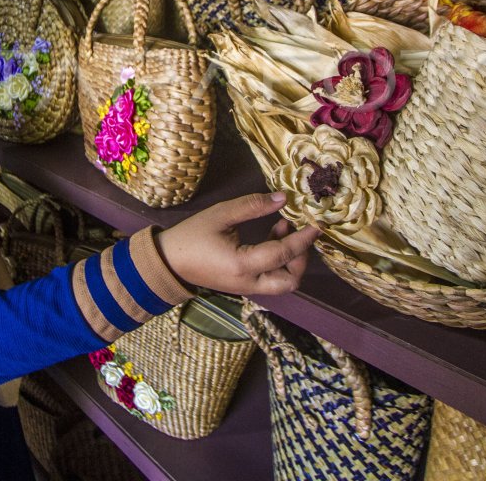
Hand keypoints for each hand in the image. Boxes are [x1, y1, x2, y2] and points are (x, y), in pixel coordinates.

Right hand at [155, 192, 319, 295]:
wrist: (168, 260)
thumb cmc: (192, 236)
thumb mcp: (221, 215)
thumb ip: (253, 206)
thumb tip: (283, 198)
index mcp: (243, 264)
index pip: (283, 254)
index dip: (304, 238)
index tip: (317, 224)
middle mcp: (249, 282)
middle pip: (290, 280)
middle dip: (302, 258)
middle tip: (301, 232)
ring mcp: (247, 287)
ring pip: (282, 282)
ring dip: (290, 259)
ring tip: (282, 228)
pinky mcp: (244, 285)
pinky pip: (270, 278)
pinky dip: (278, 261)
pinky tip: (272, 234)